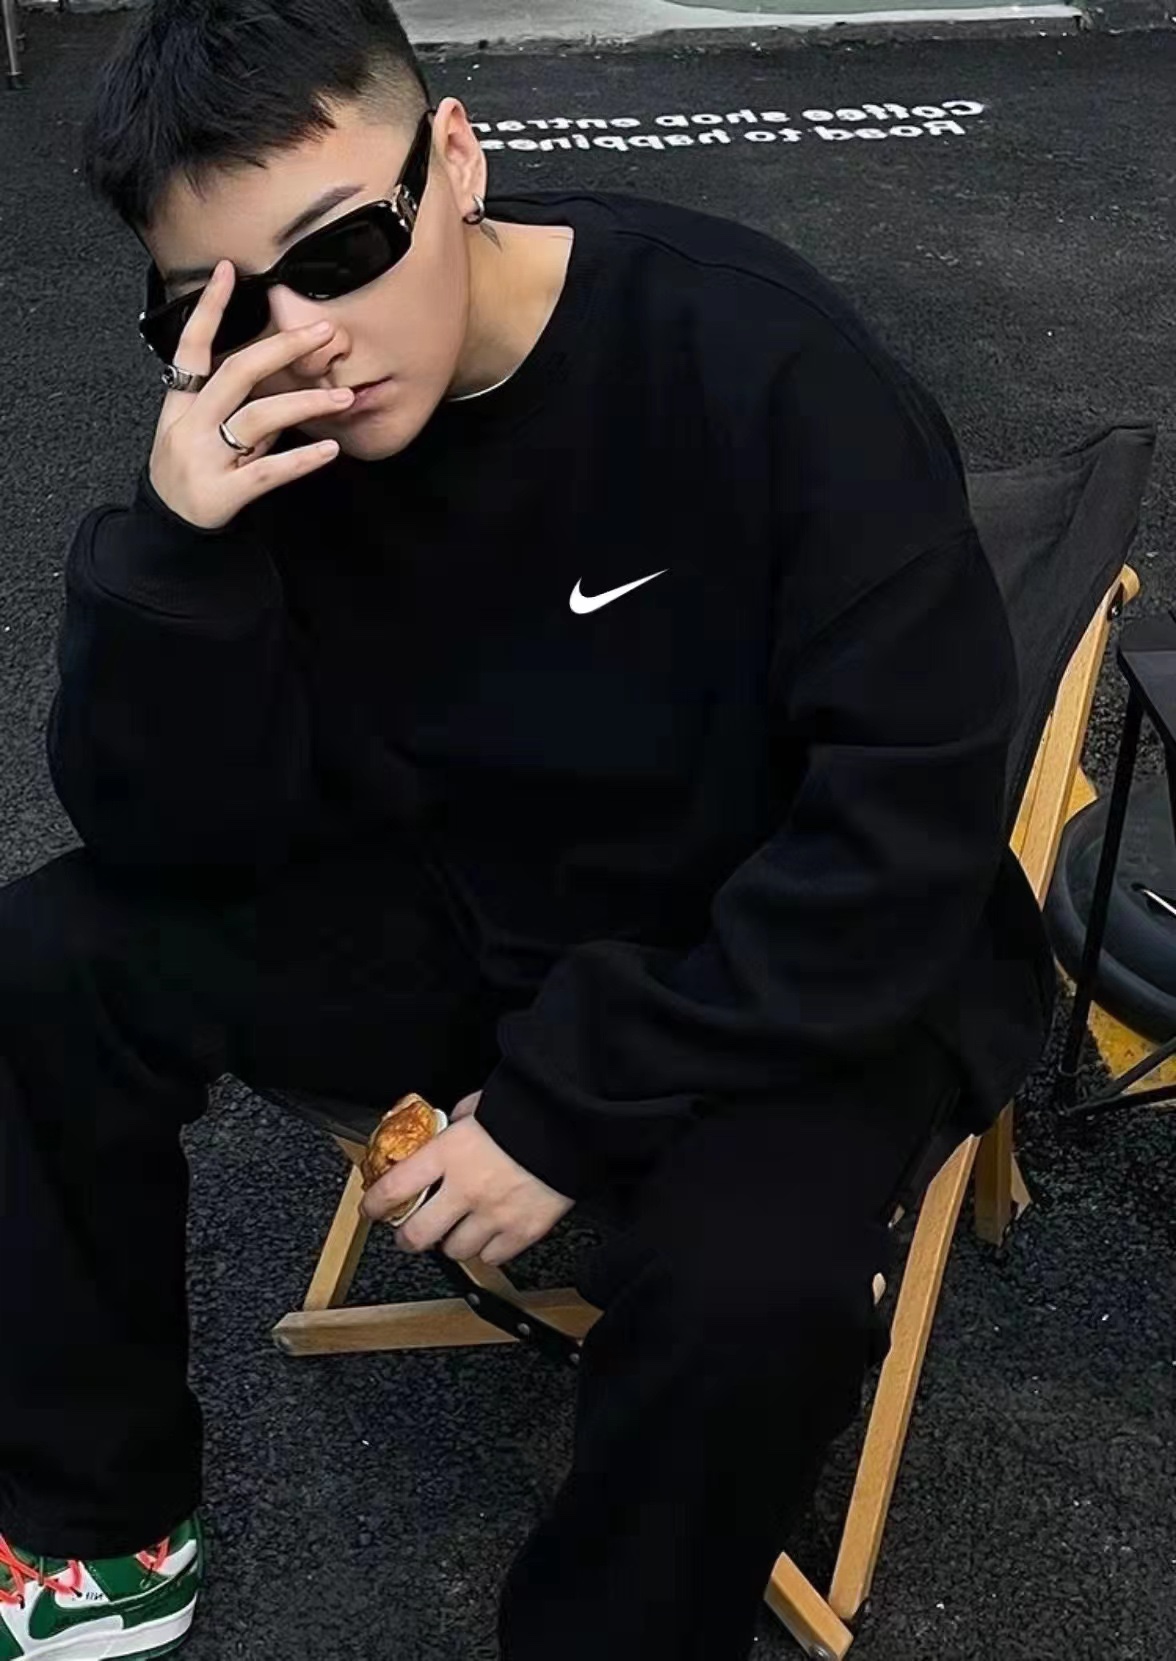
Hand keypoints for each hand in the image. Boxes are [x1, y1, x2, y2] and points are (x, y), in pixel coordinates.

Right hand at [149, 259, 354, 530]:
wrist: (169, 530)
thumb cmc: (191, 475)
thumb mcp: (202, 434)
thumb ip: (239, 410)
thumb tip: (282, 385)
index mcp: (180, 405)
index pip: (192, 347)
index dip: (210, 309)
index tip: (229, 272)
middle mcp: (190, 425)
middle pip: (237, 373)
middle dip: (282, 348)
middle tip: (323, 333)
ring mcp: (206, 459)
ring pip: (258, 418)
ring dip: (305, 403)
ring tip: (343, 396)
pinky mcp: (225, 493)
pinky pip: (269, 472)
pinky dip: (301, 461)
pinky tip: (330, 450)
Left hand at [361, 1090, 573, 1267]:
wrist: (575, 1122)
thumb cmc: (528, 1109)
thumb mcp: (481, 1105)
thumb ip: (458, 1122)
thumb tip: (448, 1127)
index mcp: (449, 1153)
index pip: (394, 1189)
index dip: (375, 1205)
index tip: (372, 1209)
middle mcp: (465, 1189)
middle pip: (417, 1234)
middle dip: (407, 1237)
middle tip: (409, 1233)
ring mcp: (494, 1214)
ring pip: (455, 1251)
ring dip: (451, 1242)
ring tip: (457, 1230)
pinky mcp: (523, 1230)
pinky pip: (492, 1257)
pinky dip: (487, 1249)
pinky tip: (490, 1234)